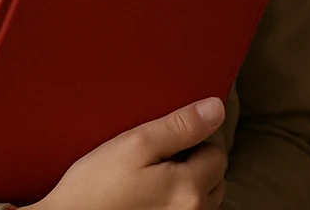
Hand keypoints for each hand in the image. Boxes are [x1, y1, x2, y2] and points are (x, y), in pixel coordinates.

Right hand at [29, 97, 227, 209]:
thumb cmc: (93, 190)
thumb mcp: (135, 145)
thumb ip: (180, 126)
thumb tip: (216, 109)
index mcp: (190, 190)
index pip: (216, 153)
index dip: (191, 142)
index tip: (163, 145)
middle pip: (214, 179)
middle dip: (192, 167)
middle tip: (154, 163)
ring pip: (202, 200)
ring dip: (185, 188)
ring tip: (148, 183)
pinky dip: (173, 204)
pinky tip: (146, 201)